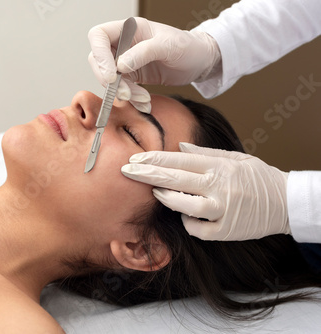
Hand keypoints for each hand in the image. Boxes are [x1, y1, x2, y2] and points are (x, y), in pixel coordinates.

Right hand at [88, 17, 220, 113]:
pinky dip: (132, 100)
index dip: (99, 55)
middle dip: (110, 81)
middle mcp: (123, 44)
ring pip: (109, 80)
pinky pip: (122, 90)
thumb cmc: (188, 47)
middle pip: (98, 61)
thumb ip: (144, 53)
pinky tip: (145, 103)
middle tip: (125, 93)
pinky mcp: (131, 77)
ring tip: (144, 99)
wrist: (199, 62)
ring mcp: (125, 61)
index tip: (112, 75)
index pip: (98, 36)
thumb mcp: (169, 46)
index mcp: (129, 28)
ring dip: (123, 93)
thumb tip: (120, 65)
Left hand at [121, 143, 290, 240]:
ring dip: (166, 199)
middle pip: (175, 180)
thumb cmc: (257, 177)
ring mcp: (222, 210)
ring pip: (184, 206)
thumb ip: (204, 154)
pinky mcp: (226, 230)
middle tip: (127, 170)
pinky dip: (188, 222)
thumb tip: (177, 148)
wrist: (285, 203)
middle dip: (147, 175)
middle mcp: (219, 187)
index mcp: (219, 167)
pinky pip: (197, 229)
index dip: (154, 160)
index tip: (134, 158)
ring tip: (156, 193)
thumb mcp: (235, 158)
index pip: (179, 161)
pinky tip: (186, 215)